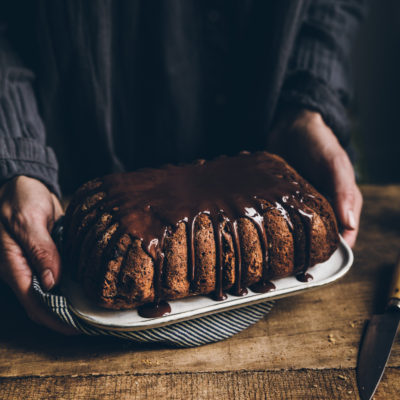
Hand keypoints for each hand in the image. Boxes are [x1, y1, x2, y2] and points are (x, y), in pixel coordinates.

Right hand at [0, 176, 77, 333]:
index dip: (53, 319)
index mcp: (13, 265)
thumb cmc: (20, 198)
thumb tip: (51, 282)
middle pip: (42, 303)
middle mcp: (23, 269)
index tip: (76, 328)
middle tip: (90, 323)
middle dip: (63, 316)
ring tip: (93, 310)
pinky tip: (87, 288)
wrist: (23, 183)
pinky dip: (70, 285)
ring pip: (51, 292)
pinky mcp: (46, 256)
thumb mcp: (28, 221)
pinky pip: (58, 276)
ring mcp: (34, 264)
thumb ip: (39, 250)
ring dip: (69, 302)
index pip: (33, 302)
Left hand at [268, 109, 362, 247]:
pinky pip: (275, 215)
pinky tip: (256, 225)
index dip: (331, 252)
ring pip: (294, 230)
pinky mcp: (279, 199)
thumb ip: (343, 191)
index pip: (343, 237)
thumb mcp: (335, 164)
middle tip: (284, 258)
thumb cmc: (319, 142)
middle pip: (317, 238)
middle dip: (304, 250)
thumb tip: (350, 225)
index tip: (314, 263)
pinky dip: (268, 221)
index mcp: (341, 203)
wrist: (292, 124)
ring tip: (267, 245)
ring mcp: (298, 205)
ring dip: (283, 238)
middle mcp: (320, 208)